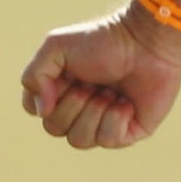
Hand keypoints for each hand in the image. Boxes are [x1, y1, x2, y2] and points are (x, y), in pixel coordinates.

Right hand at [19, 7, 180, 149]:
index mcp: (62, 90)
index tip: (67, 74)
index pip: (37, 112)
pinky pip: (108, 141)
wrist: (146, 41)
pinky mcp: (128, 132)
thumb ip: (34, 76)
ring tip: (111, 91)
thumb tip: (42, 111)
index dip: (48, 96)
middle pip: (55, 129)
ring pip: (79, 140)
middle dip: (73, 103)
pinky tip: (126, 102)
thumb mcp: (56, 47)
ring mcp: (104, 123)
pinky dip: (115, 118)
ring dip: (94, 111)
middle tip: (92, 82)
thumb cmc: (104, 41)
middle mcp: (80, 110)